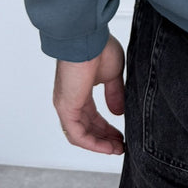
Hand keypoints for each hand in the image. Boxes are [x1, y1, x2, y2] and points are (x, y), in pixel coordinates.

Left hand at [53, 34, 125, 154]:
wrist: (87, 38)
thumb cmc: (98, 47)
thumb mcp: (112, 74)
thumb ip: (114, 93)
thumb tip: (118, 112)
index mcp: (79, 91)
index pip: (91, 117)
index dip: (106, 128)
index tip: (120, 136)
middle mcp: (70, 100)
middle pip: (87, 128)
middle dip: (105, 139)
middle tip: (121, 146)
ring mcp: (66, 105)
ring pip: (81, 134)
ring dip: (99, 144)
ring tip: (116, 149)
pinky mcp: (67, 107)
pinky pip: (77, 134)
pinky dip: (92, 143)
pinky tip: (106, 147)